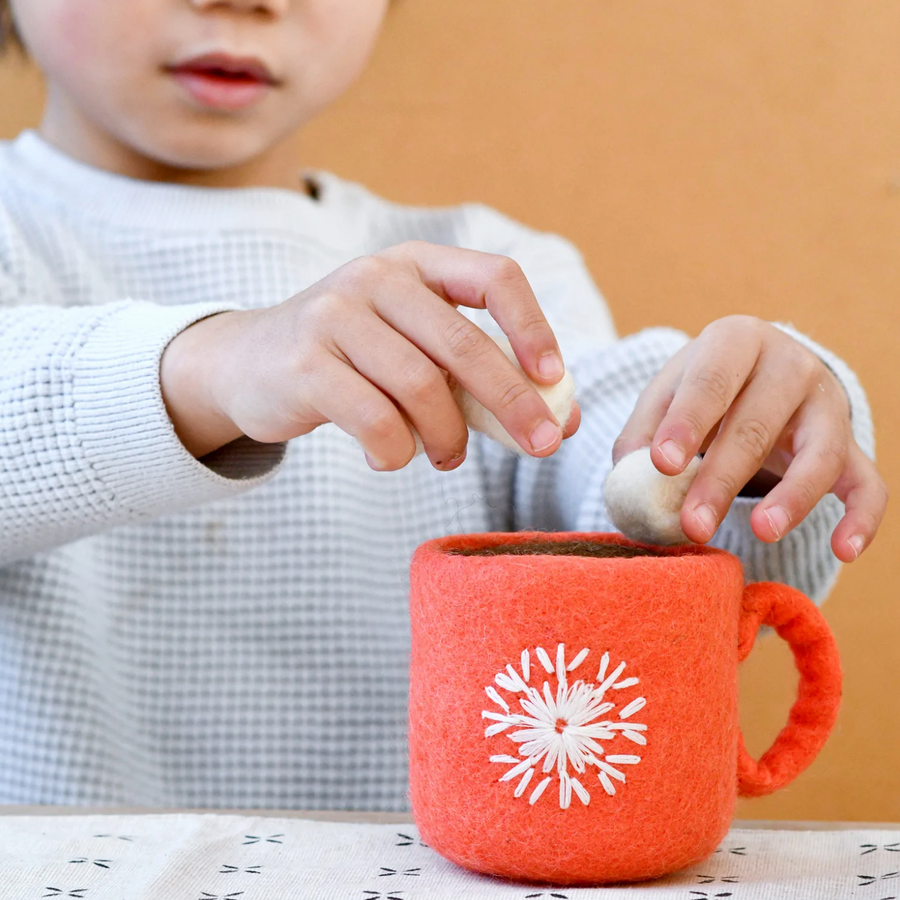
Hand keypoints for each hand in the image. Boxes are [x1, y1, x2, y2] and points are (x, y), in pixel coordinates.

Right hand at [160, 241, 579, 469]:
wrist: (250, 365)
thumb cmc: (354, 363)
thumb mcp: (416, 351)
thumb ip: (482, 379)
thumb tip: (564, 422)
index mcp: (416, 265)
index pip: (494, 276)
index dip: (533, 326)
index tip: (553, 378)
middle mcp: (376, 277)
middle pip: (463, 343)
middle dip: (512, 402)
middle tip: (540, 445)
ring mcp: (335, 315)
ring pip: (420, 387)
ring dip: (447, 438)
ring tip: (446, 458)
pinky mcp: (306, 363)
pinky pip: (375, 420)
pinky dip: (396, 452)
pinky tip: (389, 456)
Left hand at [612, 315, 886, 561]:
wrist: (759, 373)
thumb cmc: (703, 389)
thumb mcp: (668, 394)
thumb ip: (643, 431)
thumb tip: (627, 475)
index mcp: (736, 341)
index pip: (711, 381)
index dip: (687, 422)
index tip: (662, 464)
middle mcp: (791, 364)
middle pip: (757, 424)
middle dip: (721, 479)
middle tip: (692, 525)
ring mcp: (827, 405)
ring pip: (819, 454)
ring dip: (792, 499)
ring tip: (760, 533)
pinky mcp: (851, 446)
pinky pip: (868, 484)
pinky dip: (862, 519)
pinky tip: (842, 551)